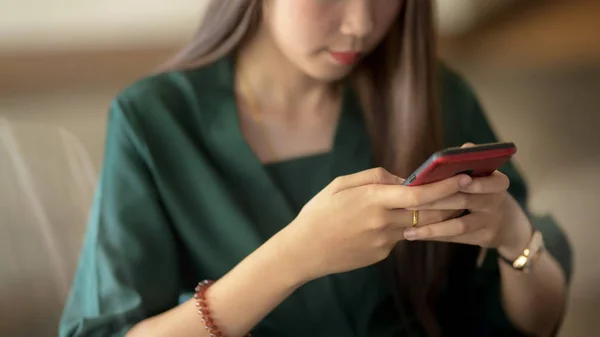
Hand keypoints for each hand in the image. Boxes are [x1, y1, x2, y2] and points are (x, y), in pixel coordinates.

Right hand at [277, 167, 472, 281]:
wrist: (303, 251)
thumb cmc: (318, 213)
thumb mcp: (340, 185)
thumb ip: (373, 178)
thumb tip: (401, 178)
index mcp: (371, 200)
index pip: (417, 194)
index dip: (444, 186)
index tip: (463, 177)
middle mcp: (382, 222)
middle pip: (427, 212)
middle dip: (451, 200)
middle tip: (469, 189)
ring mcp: (383, 242)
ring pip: (417, 226)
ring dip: (434, 215)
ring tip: (446, 202)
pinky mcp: (381, 254)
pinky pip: (400, 236)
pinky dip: (405, 226)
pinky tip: (398, 221)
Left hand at [402, 144, 532, 255]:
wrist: (505, 223)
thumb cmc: (482, 191)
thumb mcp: (482, 176)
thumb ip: (467, 163)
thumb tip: (455, 152)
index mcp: (497, 182)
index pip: (490, 180)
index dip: (474, 182)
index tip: (457, 181)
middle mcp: (496, 201)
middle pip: (464, 200)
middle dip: (435, 201)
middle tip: (409, 202)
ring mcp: (490, 221)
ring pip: (459, 225)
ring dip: (432, 226)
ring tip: (408, 228)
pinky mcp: (483, 237)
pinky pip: (456, 238)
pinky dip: (435, 235)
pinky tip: (415, 234)